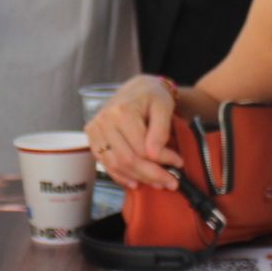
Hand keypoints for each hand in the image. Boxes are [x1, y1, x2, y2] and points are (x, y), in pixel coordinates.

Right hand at [84, 74, 181, 189]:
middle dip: (151, 174)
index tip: (179, 163)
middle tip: (171, 182)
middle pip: (128, 159)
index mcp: (122, 111)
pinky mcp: (93, 139)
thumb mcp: (164, 106)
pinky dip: (121, 176)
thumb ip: (160, 131)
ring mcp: (95, 130)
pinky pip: (106, 164)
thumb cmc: (152, 95)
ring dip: (138, 178)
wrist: (136, 87)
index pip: (142, 148)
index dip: (162, 160)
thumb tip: (155, 156)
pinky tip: (136, 182)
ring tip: (157, 183)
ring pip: (116, 165)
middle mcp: (104, 121)